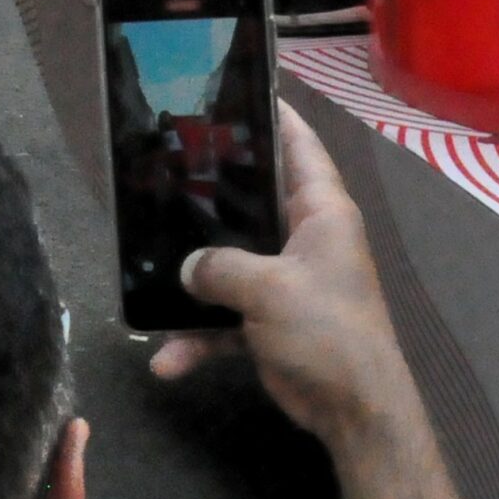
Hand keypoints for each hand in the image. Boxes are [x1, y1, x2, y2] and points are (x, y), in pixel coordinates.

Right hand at [150, 105, 417, 449]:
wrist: (355, 413)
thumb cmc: (327, 331)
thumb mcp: (270, 288)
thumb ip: (218, 266)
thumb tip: (188, 268)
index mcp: (321, 212)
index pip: (299, 144)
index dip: (272, 111)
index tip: (232, 85)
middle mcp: (304, 237)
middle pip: (251, 196)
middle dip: (207, 186)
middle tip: (159, 160)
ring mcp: (285, 279)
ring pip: (227, 258)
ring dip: (190, 274)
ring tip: (143, 261)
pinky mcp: (269, 320)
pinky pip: (223, 316)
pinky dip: (197, 337)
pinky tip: (166, 359)